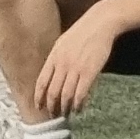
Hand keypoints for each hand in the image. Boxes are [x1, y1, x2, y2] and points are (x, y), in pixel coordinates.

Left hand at [35, 7, 120, 121]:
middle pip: (53, 92)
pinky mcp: (89, 72)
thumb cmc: (82, 32)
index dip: (39, 97)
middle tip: (54, 116)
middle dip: (52, 107)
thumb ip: (56, 59)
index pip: (41, 82)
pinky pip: (81, 93)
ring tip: (66, 115)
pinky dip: (78, 104)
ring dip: (65, 108)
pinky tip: (79, 109)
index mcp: (54, 56)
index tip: (38, 107)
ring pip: (66, 96)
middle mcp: (62, 63)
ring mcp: (75, 68)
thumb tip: (51, 75)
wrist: (100, 22)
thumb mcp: (63, 43)